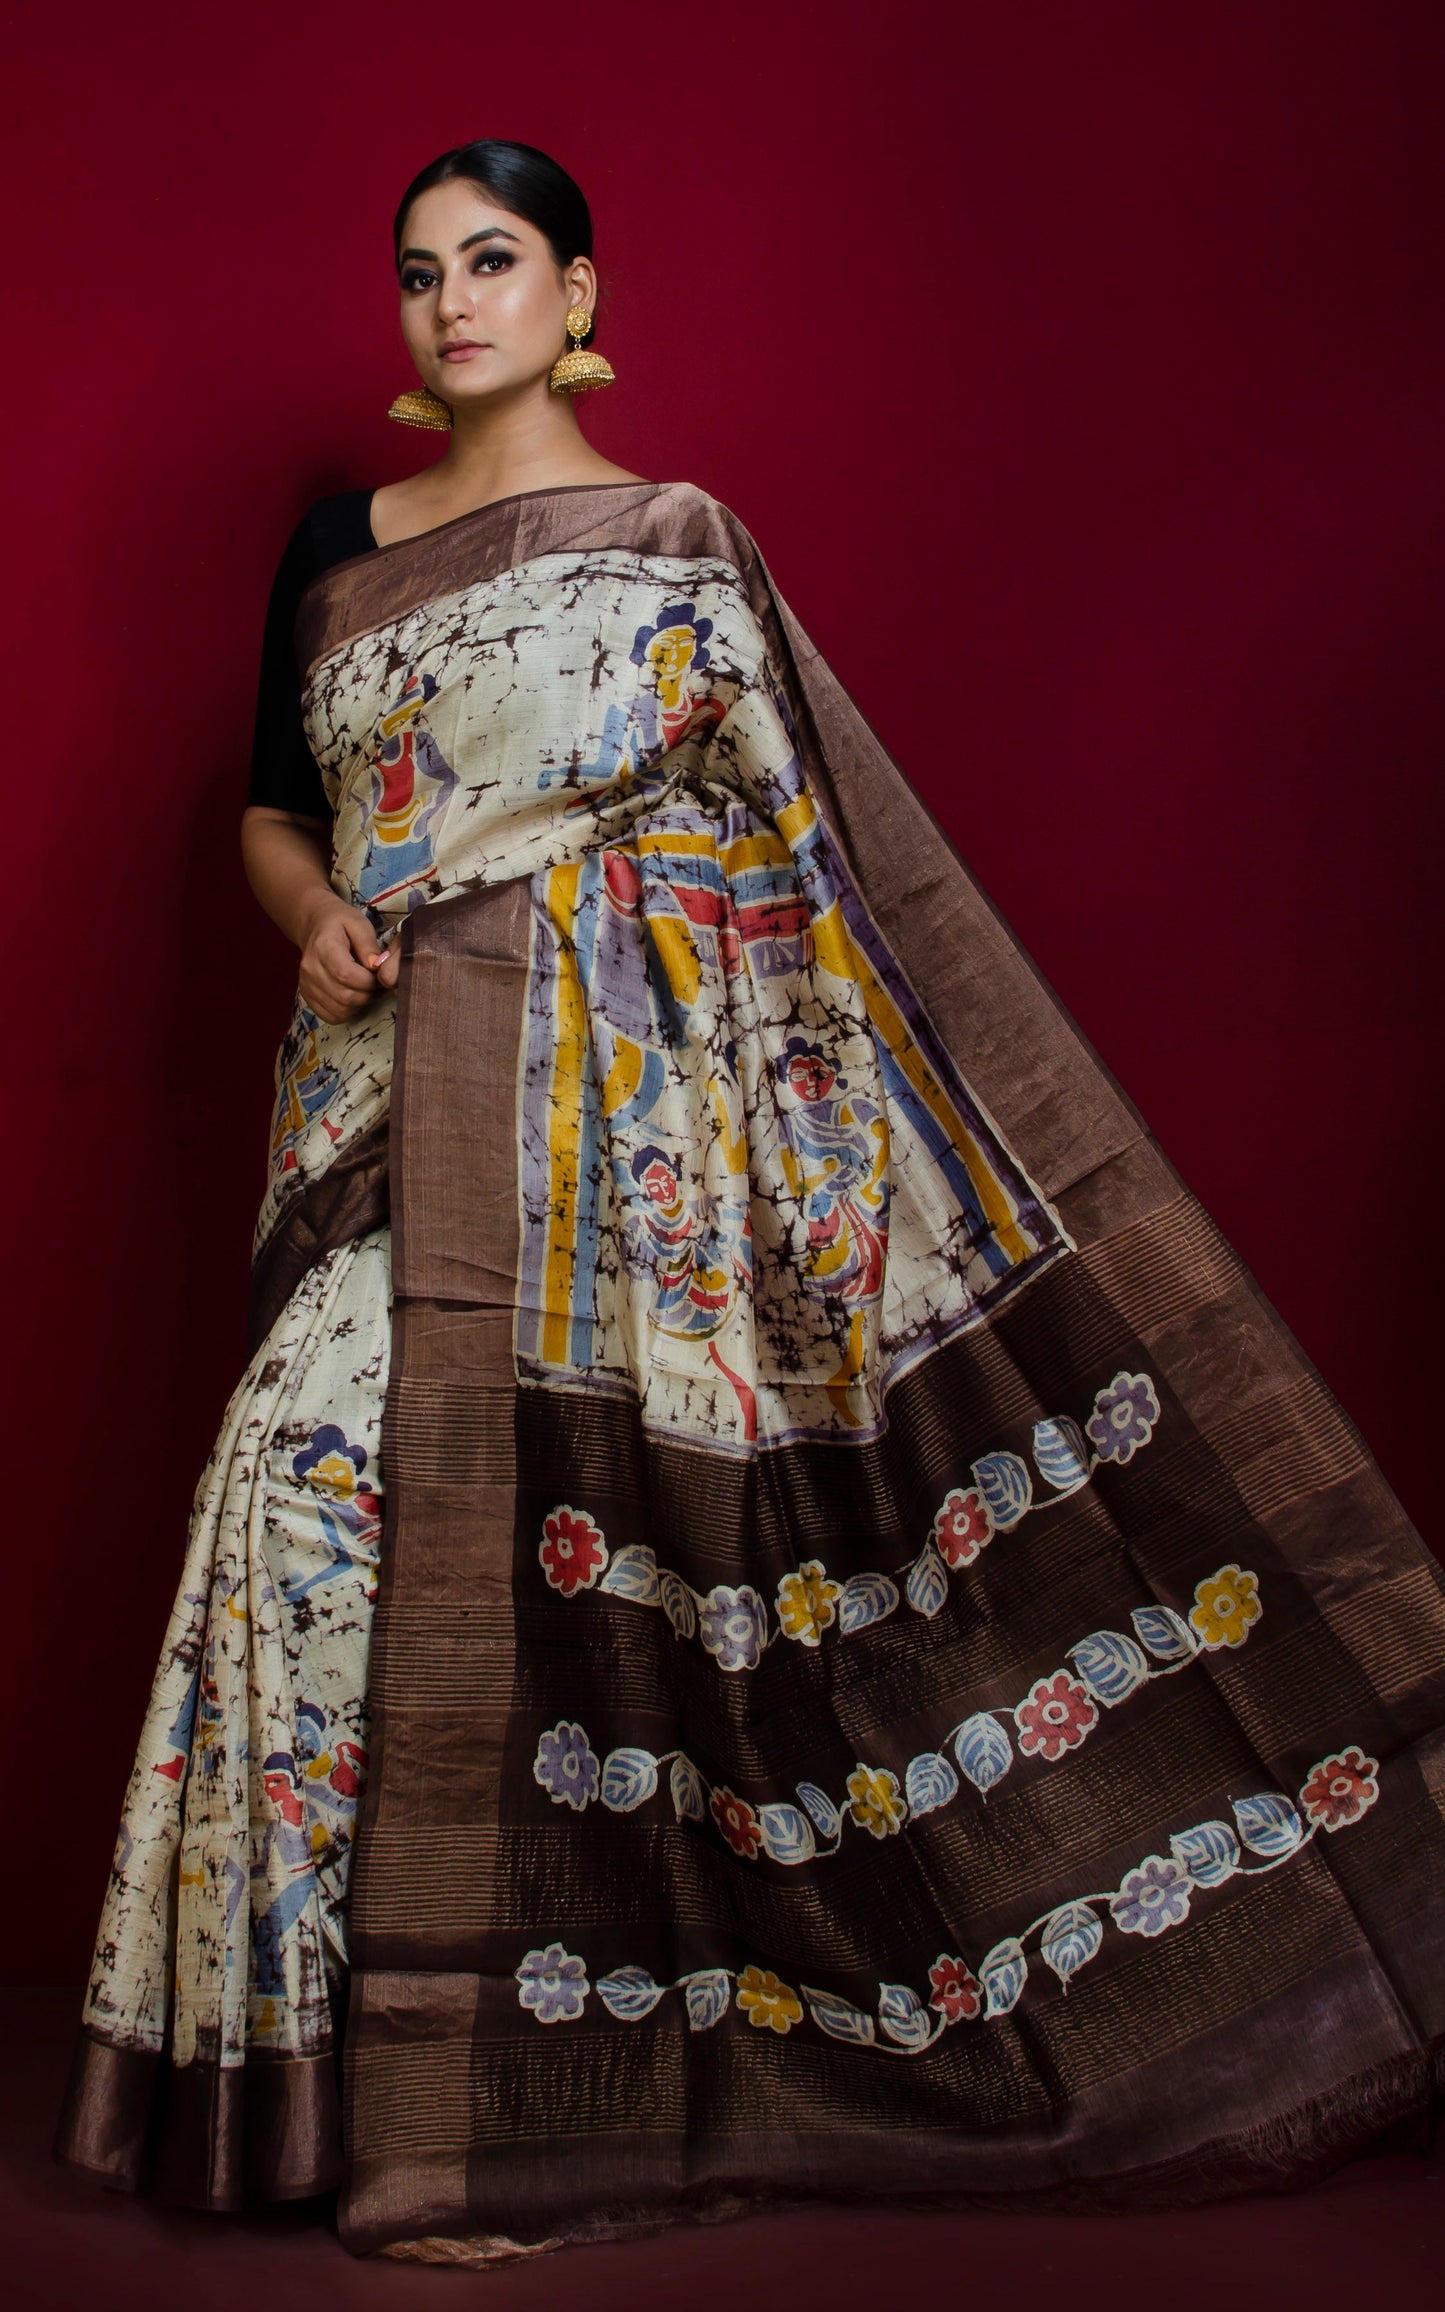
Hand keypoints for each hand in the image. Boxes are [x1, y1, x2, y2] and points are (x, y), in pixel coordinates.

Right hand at [297, 899, 400, 1023]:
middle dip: (368, 994)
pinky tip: (354, 996)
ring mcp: (306, 984)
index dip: (369, 981)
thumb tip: (376, 968)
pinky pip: (331, 1016)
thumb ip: (369, 945)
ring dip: (360, 1004)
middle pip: (344, 997)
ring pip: (340, 1010)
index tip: (379, 974)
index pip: (346, 975)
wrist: (315, 925)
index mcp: (323, 947)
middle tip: (376, 983)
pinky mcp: (307, 996)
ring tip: (366, 988)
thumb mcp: (359, 923)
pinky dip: (348, 1011)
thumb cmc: (340, 922)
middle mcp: (310, 969)